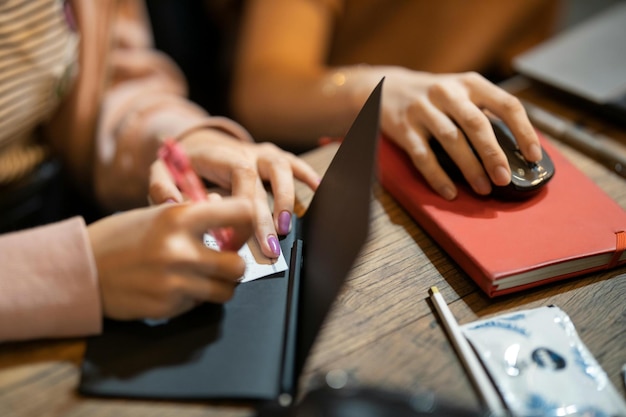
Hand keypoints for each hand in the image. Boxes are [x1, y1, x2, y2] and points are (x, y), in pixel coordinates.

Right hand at [87, 198, 253, 320]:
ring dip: (220, 285)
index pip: (241, 212)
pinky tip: (174, 286)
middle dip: (235, 265)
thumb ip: (194, 212)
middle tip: (223, 260)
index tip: (242, 228)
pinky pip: (199, 305)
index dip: (248, 221)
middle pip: (239, 265)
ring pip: (226, 291)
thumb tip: (225, 206)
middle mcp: (181, 250)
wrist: (81, 268)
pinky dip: (193, 297)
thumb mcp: (156, 213)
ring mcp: (174, 282)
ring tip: (203, 276)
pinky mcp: (167, 307)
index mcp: (179, 217)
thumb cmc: (120, 236)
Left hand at [149, 128, 319, 258]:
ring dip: (287, 198)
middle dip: (267, 216)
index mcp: (221, 155)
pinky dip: (307, 174)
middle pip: (264, 178)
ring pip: (283, 168)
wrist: (197, 143)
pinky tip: (318, 189)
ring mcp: (262, 153)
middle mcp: (246, 152)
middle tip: (268, 248)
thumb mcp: (161, 172)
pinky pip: (295, 163)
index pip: (241, 175)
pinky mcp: (273, 158)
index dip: (246, 205)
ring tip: (286, 228)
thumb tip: (175, 204)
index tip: (237, 237)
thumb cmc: (181, 166)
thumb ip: (162, 186)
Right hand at [352, 67, 542, 198]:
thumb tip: (512, 151)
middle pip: (477, 124)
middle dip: (494, 155)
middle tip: (504, 178)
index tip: (533, 155)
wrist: (384, 87)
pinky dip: (438, 176)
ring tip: (483, 188)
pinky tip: (450, 191)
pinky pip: (423, 156)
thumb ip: (482, 114)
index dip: (523, 131)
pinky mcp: (404, 127)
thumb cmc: (431, 97)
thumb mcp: (459, 93)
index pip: (506, 104)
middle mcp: (447, 92)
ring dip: (470, 167)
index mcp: (469, 84)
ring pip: (451, 140)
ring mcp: (423, 109)